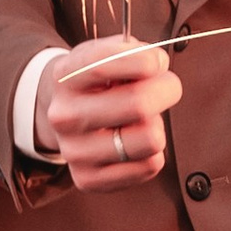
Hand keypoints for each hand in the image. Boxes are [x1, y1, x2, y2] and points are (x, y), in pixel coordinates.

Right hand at [34, 34, 182, 190]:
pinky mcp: (88, 179)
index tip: (158, 61)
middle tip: (165, 88)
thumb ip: (130, 51)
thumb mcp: (104, 53)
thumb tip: (157, 65)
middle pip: (139, 104)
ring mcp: (74, 152)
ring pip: (150, 138)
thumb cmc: (96, 81)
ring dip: (156, 125)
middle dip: (166, 90)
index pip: (105, 64)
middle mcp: (64, 116)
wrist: (66, 116)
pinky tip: (136, 143)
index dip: (145, 60)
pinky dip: (153, 153)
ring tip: (143, 120)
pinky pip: (149, 166)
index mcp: (65, 77)